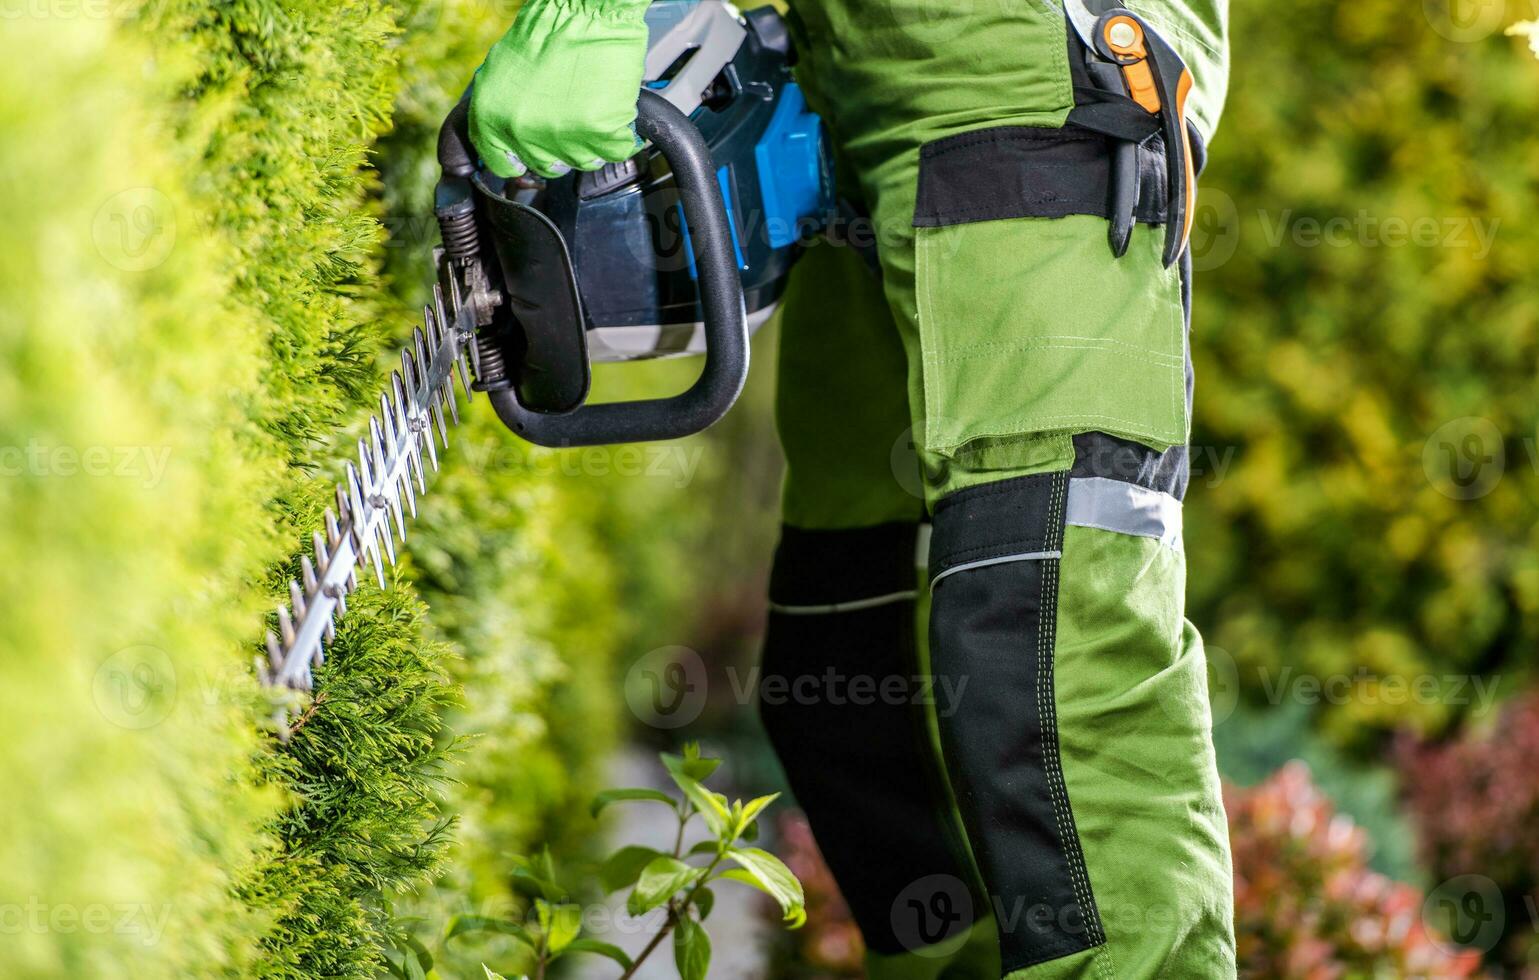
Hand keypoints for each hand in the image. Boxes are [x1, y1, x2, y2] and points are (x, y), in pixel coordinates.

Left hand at [469, 0, 650, 178]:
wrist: (588, 9)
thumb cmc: (549, 28)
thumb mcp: (504, 68)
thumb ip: (503, 108)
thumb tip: (509, 136)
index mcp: (491, 115)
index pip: (500, 162)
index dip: (518, 160)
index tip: (528, 158)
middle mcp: (522, 131)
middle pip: (545, 166)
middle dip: (559, 148)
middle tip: (570, 121)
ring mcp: (562, 137)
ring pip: (582, 162)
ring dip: (591, 142)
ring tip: (594, 108)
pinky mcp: (599, 134)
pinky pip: (614, 150)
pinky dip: (620, 135)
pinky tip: (614, 112)